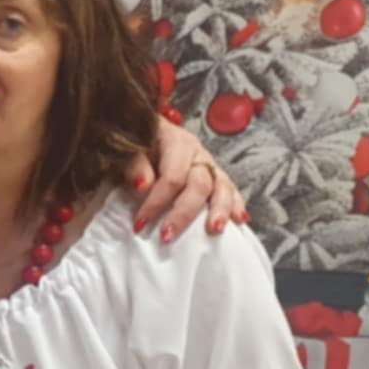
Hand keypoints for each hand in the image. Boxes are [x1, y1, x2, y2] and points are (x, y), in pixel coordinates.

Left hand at [131, 119, 247, 240]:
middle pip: (199, 184)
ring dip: (219, 210)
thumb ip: (135, 164)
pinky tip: (240, 220)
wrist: (148, 132)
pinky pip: (230, 189)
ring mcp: (209, 164)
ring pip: (221, 187)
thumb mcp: (128, 149)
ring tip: (215, 230)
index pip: (172, 176)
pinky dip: (236, 204)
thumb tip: (143, 186)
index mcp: (175, 142)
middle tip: (168, 236)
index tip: (140, 224)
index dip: (156, 202)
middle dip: (184, 213)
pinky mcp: (216, 174)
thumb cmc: (137, 144)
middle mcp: (197, 153)